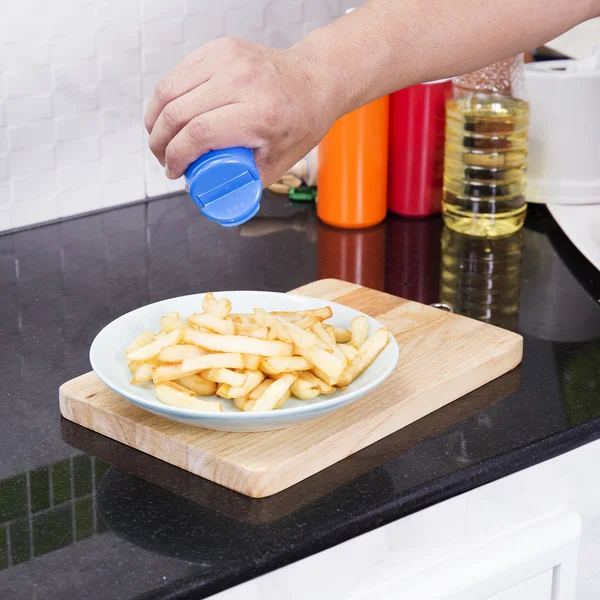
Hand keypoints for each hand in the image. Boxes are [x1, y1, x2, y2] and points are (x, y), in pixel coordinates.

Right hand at [144, 37, 343, 186]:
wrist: (315, 80)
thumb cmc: (300, 122)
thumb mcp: (277, 163)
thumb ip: (241, 180)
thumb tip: (201, 189)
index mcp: (260, 113)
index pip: (199, 134)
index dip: (177, 157)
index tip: (174, 172)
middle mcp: (242, 81)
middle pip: (177, 113)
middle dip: (160, 143)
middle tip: (163, 160)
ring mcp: (228, 59)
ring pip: (169, 90)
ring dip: (155, 119)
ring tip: (160, 140)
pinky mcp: (219, 48)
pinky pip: (178, 73)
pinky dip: (166, 97)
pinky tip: (169, 115)